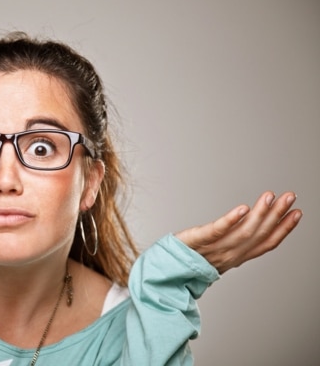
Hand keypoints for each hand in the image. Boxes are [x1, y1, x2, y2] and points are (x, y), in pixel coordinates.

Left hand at [175, 191, 301, 273]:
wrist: (168, 270)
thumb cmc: (192, 258)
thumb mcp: (220, 251)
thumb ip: (237, 239)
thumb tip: (251, 220)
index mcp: (237, 256)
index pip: (266, 243)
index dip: (284, 229)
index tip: (297, 213)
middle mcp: (230, 254)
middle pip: (259, 234)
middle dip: (277, 215)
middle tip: (289, 196)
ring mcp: (215, 248)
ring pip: (244, 231)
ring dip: (260, 213)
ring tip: (270, 197)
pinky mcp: (199, 240)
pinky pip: (217, 230)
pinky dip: (231, 220)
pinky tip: (243, 208)